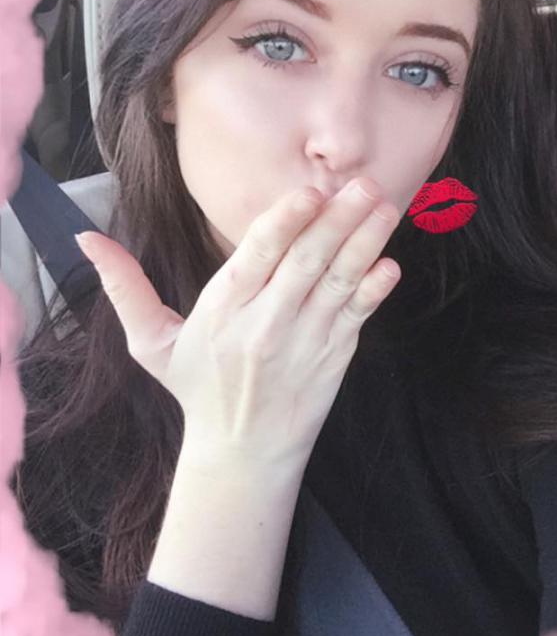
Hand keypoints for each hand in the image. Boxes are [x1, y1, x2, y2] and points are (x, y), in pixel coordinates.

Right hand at [76, 178, 400, 470]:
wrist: (243, 452)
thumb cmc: (199, 388)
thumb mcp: (151, 343)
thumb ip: (125, 287)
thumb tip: (86, 240)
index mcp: (223, 310)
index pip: (257, 257)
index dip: (285, 223)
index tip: (309, 192)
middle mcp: (266, 324)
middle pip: (305, 263)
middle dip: (336, 220)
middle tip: (362, 183)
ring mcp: (305, 340)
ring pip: (338, 284)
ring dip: (364, 244)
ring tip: (384, 208)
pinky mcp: (335, 356)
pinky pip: (358, 317)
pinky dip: (374, 292)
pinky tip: (390, 266)